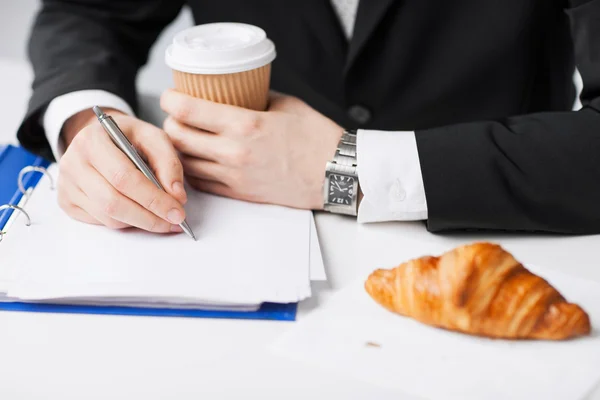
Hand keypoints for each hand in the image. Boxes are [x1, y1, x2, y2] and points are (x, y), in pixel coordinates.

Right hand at [57, 108, 187, 231]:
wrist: (100, 137)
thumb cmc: (129, 137)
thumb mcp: (153, 137)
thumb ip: (169, 164)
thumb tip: (177, 197)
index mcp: (92, 140)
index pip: (123, 178)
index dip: (153, 199)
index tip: (177, 211)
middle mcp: (73, 162)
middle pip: (113, 202)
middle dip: (149, 217)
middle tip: (174, 222)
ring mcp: (66, 184)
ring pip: (107, 217)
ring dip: (140, 223)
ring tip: (163, 220)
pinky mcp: (67, 201)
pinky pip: (100, 222)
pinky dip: (125, 223)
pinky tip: (141, 215)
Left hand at [160, 90, 342, 208]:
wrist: (336, 175)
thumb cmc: (317, 139)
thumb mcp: (287, 105)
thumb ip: (257, 98)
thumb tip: (239, 92)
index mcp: (245, 125)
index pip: (187, 111)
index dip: (170, 99)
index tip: (170, 95)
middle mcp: (234, 152)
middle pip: (178, 138)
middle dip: (170, 123)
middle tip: (176, 116)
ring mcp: (235, 177)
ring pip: (185, 163)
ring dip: (179, 149)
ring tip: (185, 139)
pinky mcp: (240, 194)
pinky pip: (202, 183)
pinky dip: (193, 170)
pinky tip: (198, 161)